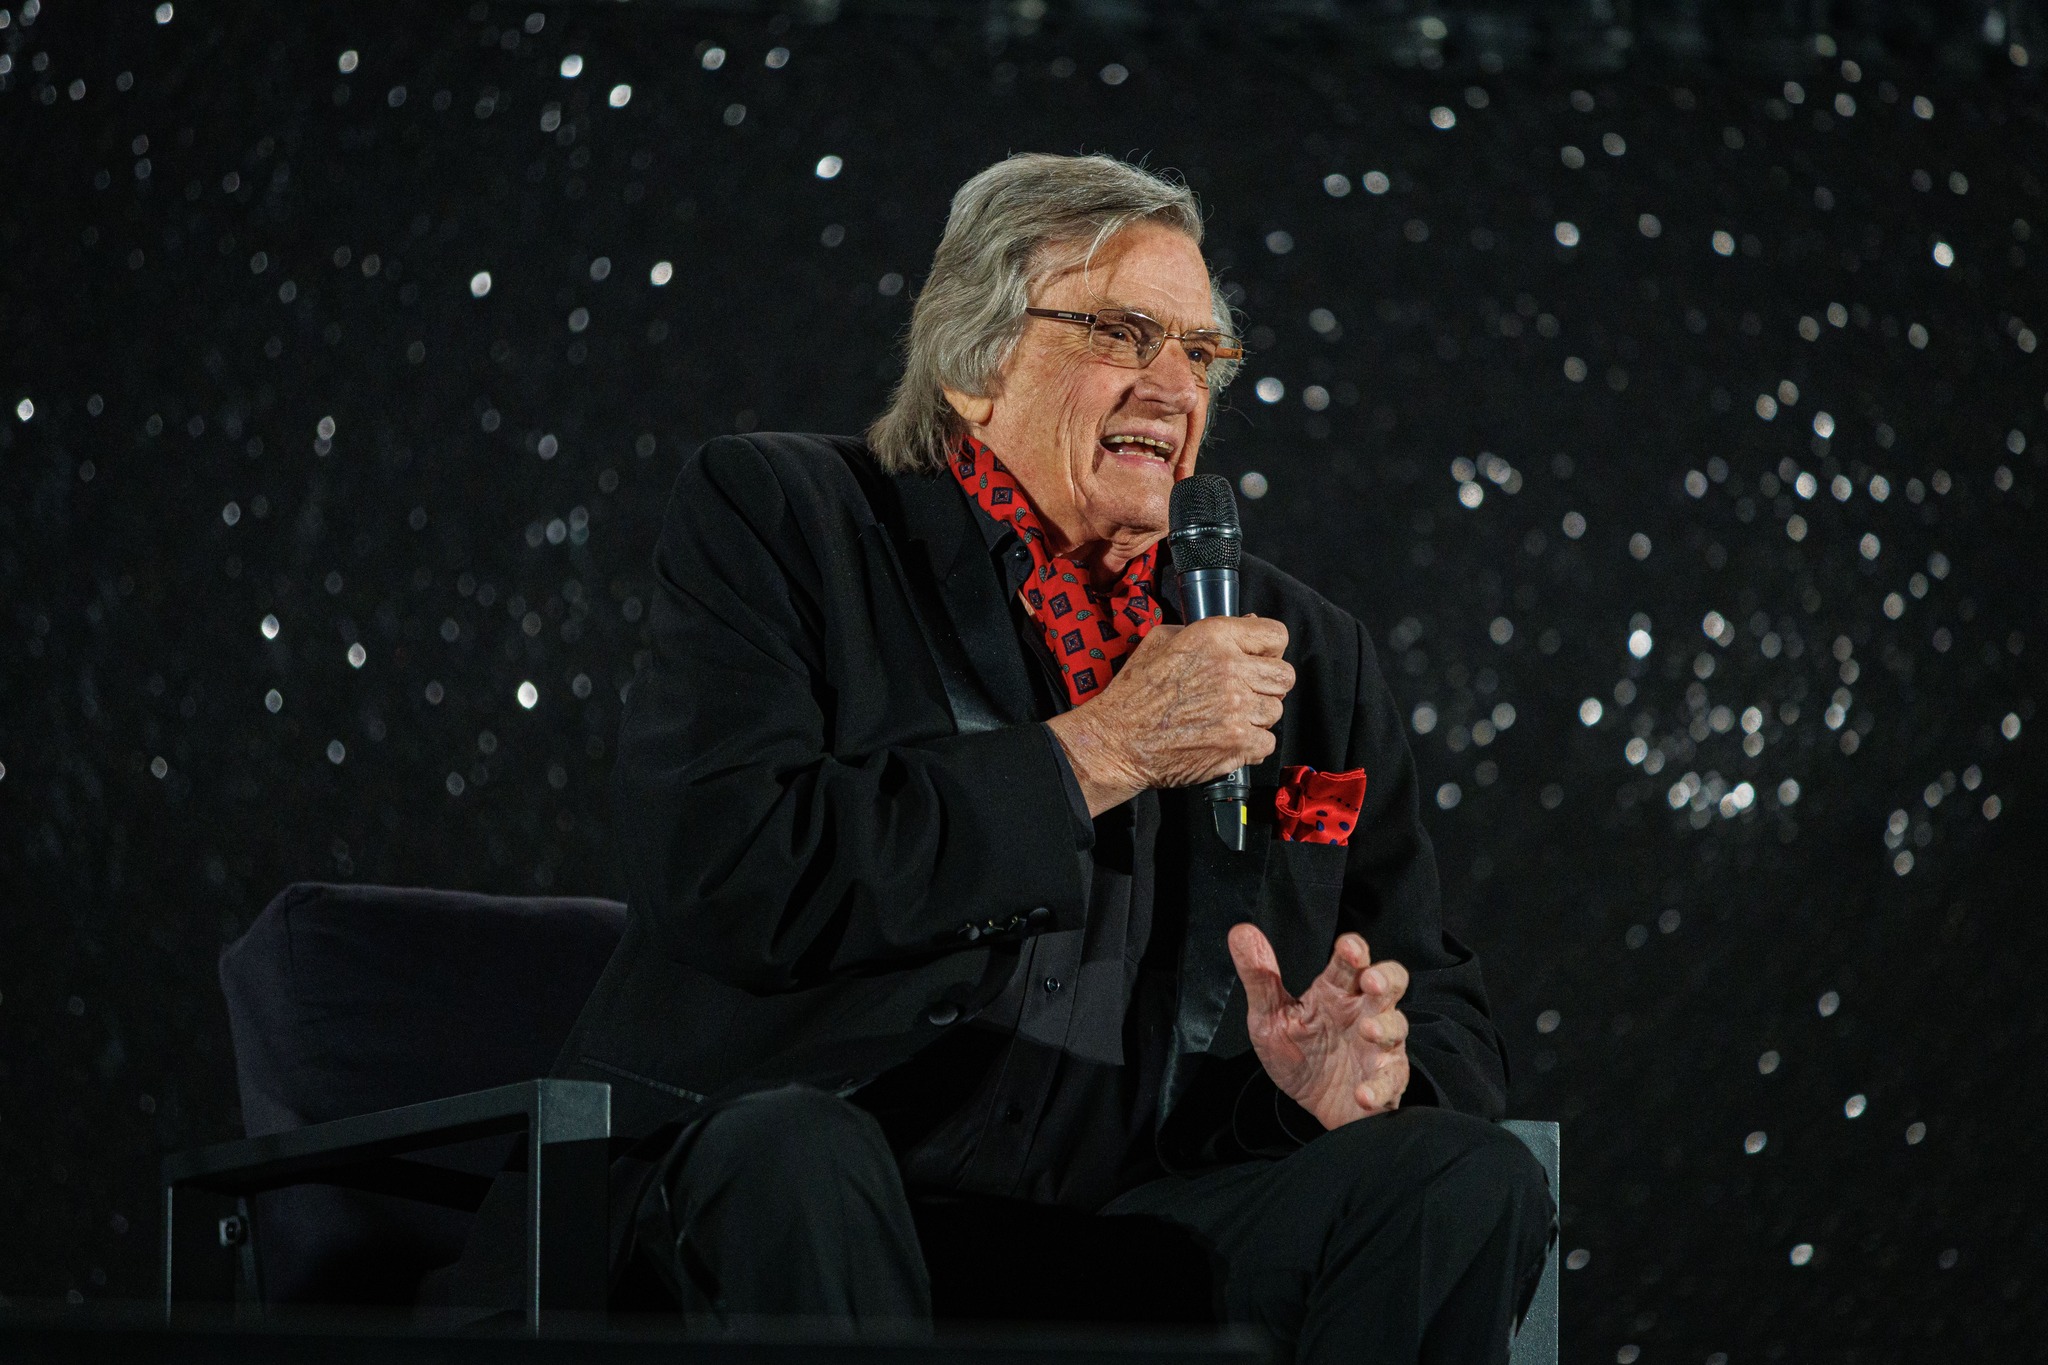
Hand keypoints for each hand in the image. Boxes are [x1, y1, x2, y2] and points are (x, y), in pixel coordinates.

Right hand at [1046, 616, 1293, 815]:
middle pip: (1284, 676)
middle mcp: (1230, 670)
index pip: (1275, 635)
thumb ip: (1207, 631)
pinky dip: (1251, 744)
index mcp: (1214, 637)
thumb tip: (1245, 625)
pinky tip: (1226, 738)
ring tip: (1226, 718)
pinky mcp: (1237, 743)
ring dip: (1256, 716)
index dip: (1270, 648)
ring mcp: (1236, 709)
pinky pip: (1267, 742)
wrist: (1118, 740)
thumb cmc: (1135, 693)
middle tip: (1246, 692)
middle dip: (1268, 685)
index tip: (1261, 659)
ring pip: (1275, 711)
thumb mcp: (1162, 639)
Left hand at [1227, 925, 1409, 1130]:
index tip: (1348, 948)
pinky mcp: (1385, 1080)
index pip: (1351, 963)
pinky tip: (1363, 1093)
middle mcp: (1363, 1013)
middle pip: (1391, 983)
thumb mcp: (1268, 1017)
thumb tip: (1240, 932)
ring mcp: (1379, 1046)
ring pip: (1396, 1027)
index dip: (1354, 951)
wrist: (1312, 1104)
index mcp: (1336, 992)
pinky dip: (1380, 1086)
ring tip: (1366, 1030)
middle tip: (1370, 980)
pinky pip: (1390, 1081)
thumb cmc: (1298, 1053)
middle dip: (1386, 979)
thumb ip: (1259, 978)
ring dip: (1385, 1027)